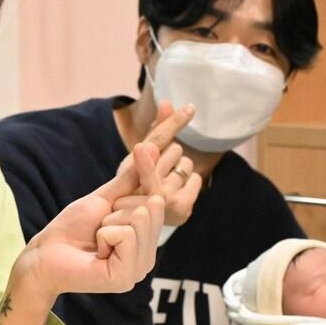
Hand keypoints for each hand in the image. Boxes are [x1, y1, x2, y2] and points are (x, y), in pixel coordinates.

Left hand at [17, 140, 166, 301]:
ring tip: (97, 240)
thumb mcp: (105, 199)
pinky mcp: (126, 276)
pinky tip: (96, 253)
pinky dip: (105, 235)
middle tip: (100, 226)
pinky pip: (127, 235)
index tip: (141, 147)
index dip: (149, 173)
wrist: (44, 255)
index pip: (159, 197)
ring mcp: (140, 269)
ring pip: (141, 218)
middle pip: (153, 206)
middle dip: (119, 207)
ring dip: (109, 222)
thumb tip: (154, 148)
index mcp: (146, 239)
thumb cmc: (72, 229)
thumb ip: (131, 179)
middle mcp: (148, 256)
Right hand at [120, 101, 200, 226]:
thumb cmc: (137, 184)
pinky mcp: (183, 209)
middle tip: (158, 171)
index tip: (189, 108)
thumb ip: (156, 128)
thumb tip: (167, 101)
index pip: (156, 142)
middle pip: (175, 149)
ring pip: (187, 163)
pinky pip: (197, 179)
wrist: (140, 223)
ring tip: (166, 181)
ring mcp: (165, 199)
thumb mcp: (139, 156)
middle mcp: (145, 185)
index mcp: (128, 169)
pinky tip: (176, 191)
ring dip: (180, 168)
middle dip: (170, 155)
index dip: (172, 124)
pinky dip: (190, 182)